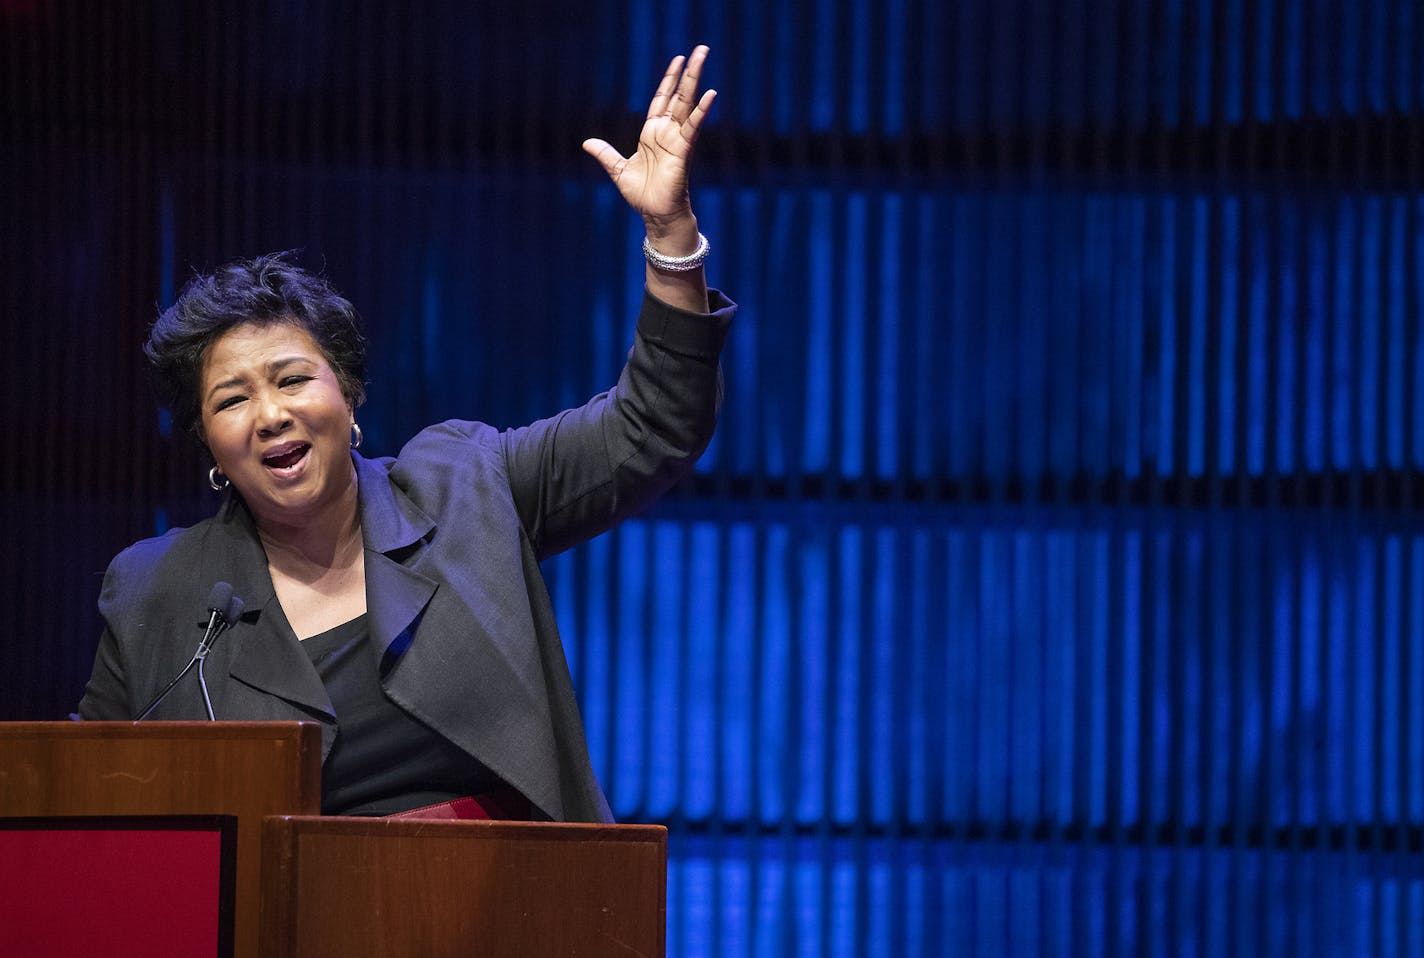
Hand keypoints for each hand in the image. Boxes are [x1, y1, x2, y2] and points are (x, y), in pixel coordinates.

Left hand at [582, 45, 715, 248]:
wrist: (654, 215)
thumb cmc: (642, 195)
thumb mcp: (618, 170)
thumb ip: (605, 154)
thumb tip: (587, 143)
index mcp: (652, 134)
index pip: (662, 99)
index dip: (669, 80)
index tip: (678, 60)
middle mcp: (667, 133)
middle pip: (680, 95)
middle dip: (689, 72)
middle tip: (701, 49)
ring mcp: (677, 140)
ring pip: (688, 104)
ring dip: (696, 80)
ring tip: (703, 58)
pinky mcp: (683, 152)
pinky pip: (693, 128)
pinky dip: (702, 112)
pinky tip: (710, 95)